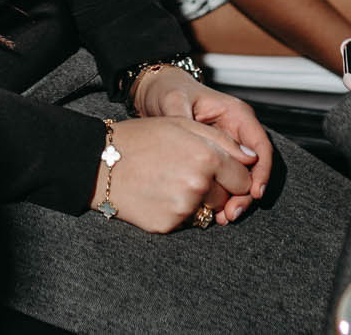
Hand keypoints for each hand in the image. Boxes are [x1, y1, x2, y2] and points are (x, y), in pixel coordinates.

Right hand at [96, 115, 257, 232]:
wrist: (99, 162)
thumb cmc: (140, 138)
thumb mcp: (182, 125)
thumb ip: (223, 141)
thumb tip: (252, 158)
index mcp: (206, 156)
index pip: (244, 178)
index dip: (235, 174)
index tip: (222, 171)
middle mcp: (199, 184)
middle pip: (228, 198)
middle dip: (218, 188)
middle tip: (189, 174)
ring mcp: (184, 208)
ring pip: (209, 212)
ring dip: (199, 201)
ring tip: (172, 183)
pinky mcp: (169, 225)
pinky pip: (186, 222)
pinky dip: (178, 211)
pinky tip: (159, 195)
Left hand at [133, 69, 271, 219]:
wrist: (156, 92)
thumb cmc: (168, 90)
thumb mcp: (174, 100)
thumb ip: (186, 121)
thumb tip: (198, 148)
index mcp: (236, 114)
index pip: (260, 145)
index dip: (262, 171)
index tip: (254, 192)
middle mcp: (236, 132)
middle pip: (254, 168)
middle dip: (247, 193)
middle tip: (233, 213)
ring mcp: (227, 148)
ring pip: (242, 178)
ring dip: (235, 199)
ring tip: (223, 218)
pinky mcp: (216, 160)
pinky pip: (226, 181)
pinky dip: (223, 197)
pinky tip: (213, 212)